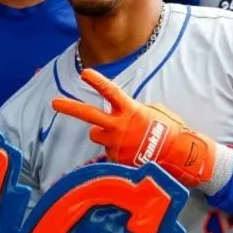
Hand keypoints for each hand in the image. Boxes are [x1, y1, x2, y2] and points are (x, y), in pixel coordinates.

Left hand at [51, 69, 215, 186]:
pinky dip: (115, 151)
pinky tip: (130, 152)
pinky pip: (107, 151)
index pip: (110, 92)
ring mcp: (115, 144)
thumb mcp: (155, 113)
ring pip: (96, 135)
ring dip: (103, 134)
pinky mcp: (115, 159)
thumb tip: (125, 115)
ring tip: (123, 138)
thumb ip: (135, 110)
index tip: (84, 73)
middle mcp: (119, 126)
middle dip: (70, 107)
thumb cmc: (170, 132)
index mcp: (131, 110)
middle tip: (54, 102)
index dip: (96, 82)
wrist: (179, 157)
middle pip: (89, 115)